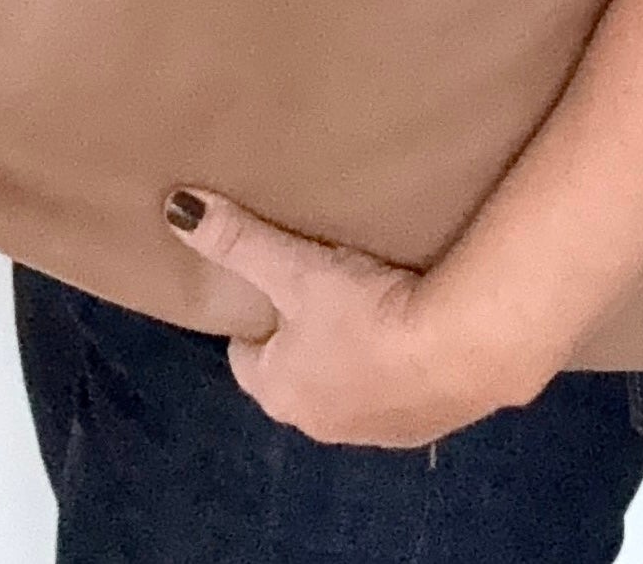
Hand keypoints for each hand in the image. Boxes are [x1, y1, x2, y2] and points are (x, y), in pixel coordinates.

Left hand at [163, 188, 553, 447]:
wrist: (467, 349)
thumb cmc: (365, 312)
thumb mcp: (295, 270)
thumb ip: (238, 240)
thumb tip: (176, 208)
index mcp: (280, 392)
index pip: (247, 358)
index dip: (255, 321)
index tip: (269, 287)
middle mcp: (321, 425)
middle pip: (298, 374)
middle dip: (304, 339)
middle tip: (322, 287)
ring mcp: (380, 432)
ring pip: (350, 387)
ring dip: (354, 356)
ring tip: (373, 303)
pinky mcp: (431, 425)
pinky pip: (401, 393)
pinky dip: (401, 367)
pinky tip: (418, 330)